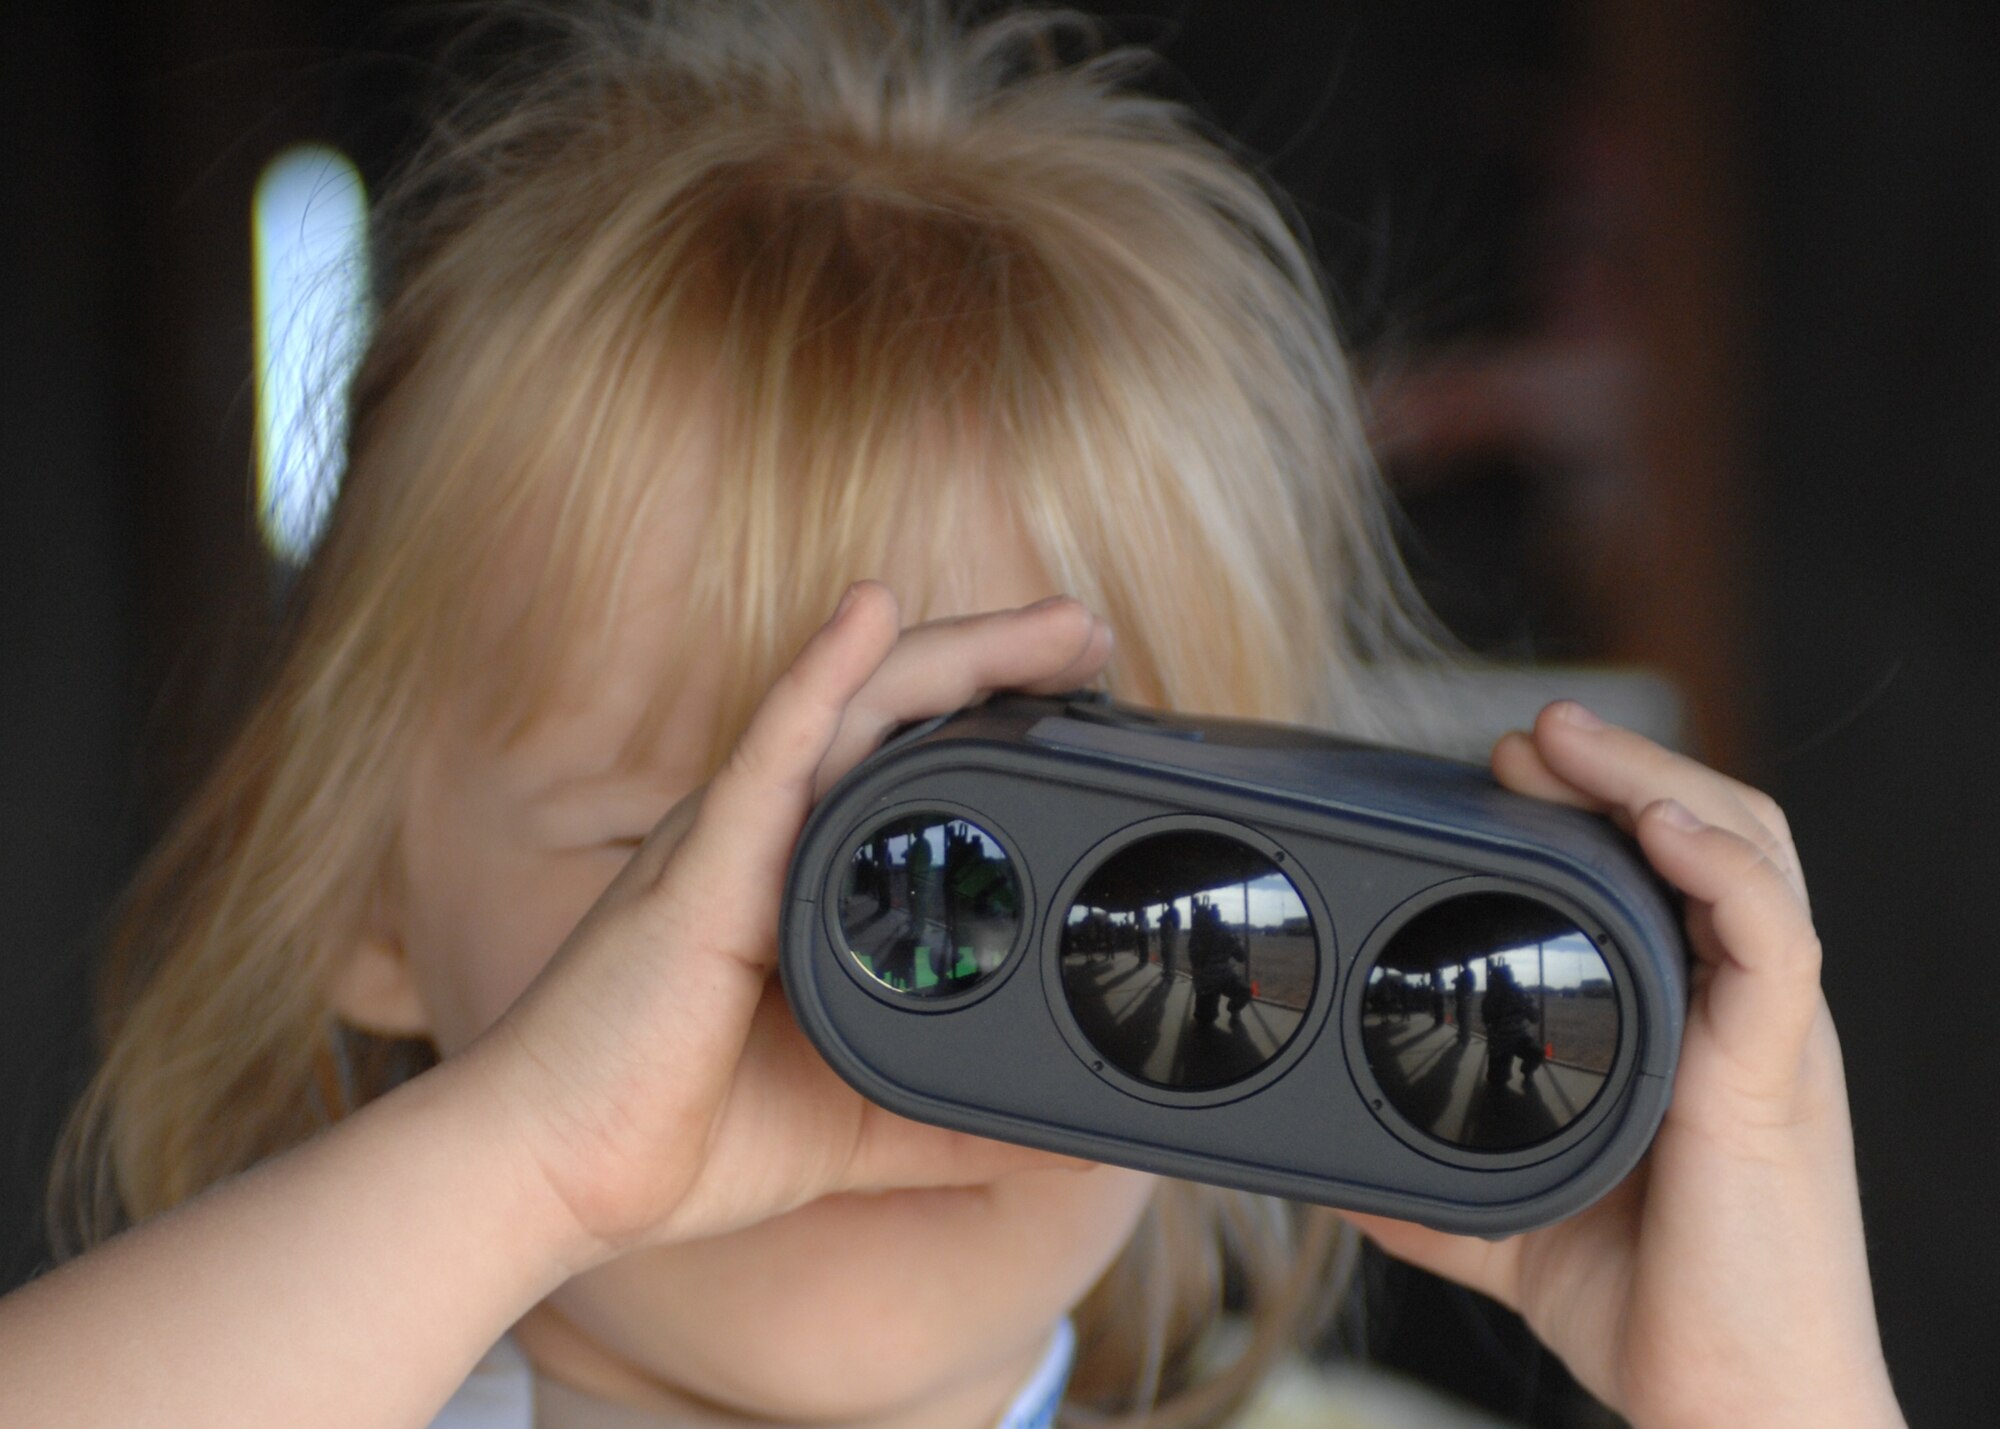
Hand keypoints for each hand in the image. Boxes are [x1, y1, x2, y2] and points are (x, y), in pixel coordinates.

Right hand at [459, 583, 1110, 1267]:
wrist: (559, 1174)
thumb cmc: (683, 1132)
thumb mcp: (864, 1122)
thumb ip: (961, 1122)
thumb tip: (1074, 1141)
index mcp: (807, 881)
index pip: (915, 772)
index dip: (997, 725)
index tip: (1091, 705)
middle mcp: (775, 838)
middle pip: (902, 718)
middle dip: (1002, 666)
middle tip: (1094, 636)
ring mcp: (736, 840)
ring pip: (857, 711)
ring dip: (957, 653)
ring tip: (1055, 623)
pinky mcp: (700, 866)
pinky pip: (766, 752)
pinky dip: (819, 676)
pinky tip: (870, 614)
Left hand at [1342, 701, 1904, 1428]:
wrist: (1737, 1409)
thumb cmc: (1661, 1312)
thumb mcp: (1522, 1223)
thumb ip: (1437, 1191)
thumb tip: (1337, 1181)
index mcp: (1686, 1028)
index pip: (1660, 878)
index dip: (1595, 809)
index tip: (1500, 774)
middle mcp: (1734, 1013)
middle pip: (1706, 836)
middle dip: (1619, 770)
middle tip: (1524, 736)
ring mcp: (1765, 1036)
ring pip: (1746, 855)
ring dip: (1655, 782)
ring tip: (1570, 742)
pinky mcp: (1781, 1075)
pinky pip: (1776, 941)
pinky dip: (1723, 870)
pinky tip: (1662, 829)